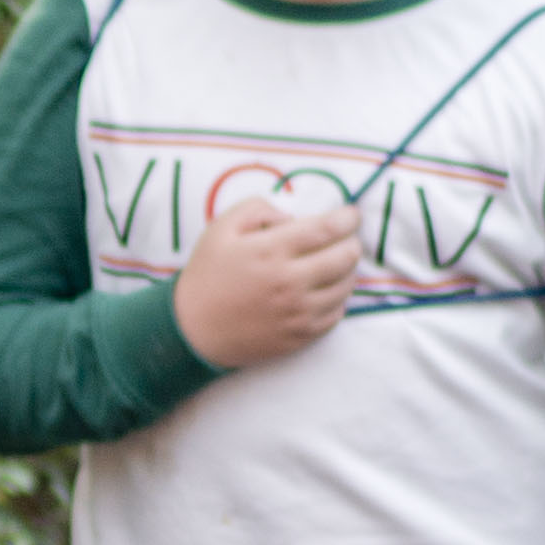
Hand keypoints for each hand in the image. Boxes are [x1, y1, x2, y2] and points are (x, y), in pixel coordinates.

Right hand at [169, 180, 360, 367]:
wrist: (193, 331)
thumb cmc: (208, 274)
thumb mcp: (221, 228)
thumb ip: (258, 208)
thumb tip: (292, 217)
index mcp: (271, 251)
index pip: (327, 229)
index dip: (347, 218)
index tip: (350, 214)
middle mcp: (290, 282)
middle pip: (346, 257)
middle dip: (351, 242)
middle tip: (344, 239)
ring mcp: (298, 313)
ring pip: (346, 286)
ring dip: (347, 271)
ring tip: (333, 264)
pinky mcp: (301, 336)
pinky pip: (337, 313)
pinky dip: (337, 298)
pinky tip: (323, 291)